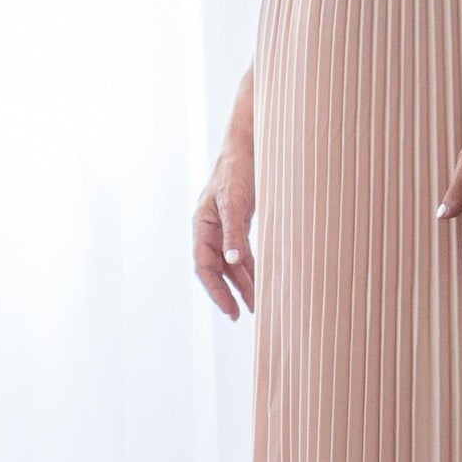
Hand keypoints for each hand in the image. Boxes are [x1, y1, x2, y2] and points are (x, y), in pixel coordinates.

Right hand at [194, 146, 257, 318]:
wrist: (246, 147)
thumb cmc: (236, 170)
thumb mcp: (234, 202)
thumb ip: (233, 232)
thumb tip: (232, 261)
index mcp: (202, 226)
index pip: (204, 266)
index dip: (216, 289)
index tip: (229, 308)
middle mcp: (210, 230)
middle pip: (216, 269)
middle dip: (228, 292)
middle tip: (240, 314)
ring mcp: (224, 227)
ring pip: (231, 263)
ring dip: (242, 283)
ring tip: (255, 304)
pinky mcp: (238, 223)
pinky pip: (241, 252)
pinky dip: (249, 267)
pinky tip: (259, 280)